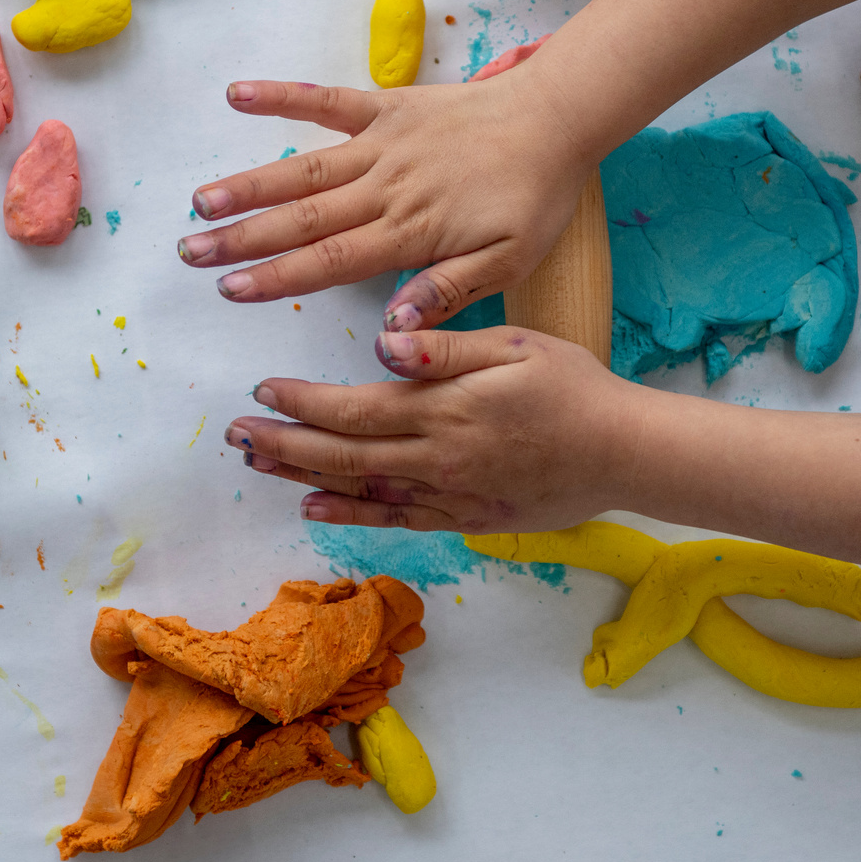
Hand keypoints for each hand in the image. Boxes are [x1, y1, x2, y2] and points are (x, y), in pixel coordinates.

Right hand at [177, 68, 589, 330]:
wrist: (557, 118)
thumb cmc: (535, 196)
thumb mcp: (508, 262)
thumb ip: (446, 292)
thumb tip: (392, 326)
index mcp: (410, 232)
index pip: (329, 261)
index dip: (275, 276)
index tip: (230, 289)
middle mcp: (385, 188)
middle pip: (301, 218)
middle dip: (241, 238)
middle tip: (190, 253)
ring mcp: (381, 144)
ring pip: (302, 167)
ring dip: (248, 184)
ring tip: (200, 200)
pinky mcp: (386, 106)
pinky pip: (326, 101)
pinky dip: (282, 96)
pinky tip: (237, 96)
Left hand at [225, 326, 642, 532]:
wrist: (626, 454)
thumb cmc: (574, 387)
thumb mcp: (516, 346)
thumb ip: (445, 347)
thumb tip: (385, 341)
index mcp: (443, 408)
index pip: (353, 407)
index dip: (301, 402)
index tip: (262, 390)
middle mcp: (436, 456)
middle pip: (341, 453)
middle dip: (282, 444)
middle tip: (234, 436)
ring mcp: (448, 493)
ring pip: (359, 489)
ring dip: (302, 478)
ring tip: (257, 466)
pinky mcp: (465, 517)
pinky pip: (396, 520)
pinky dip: (350, 516)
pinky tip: (314, 510)